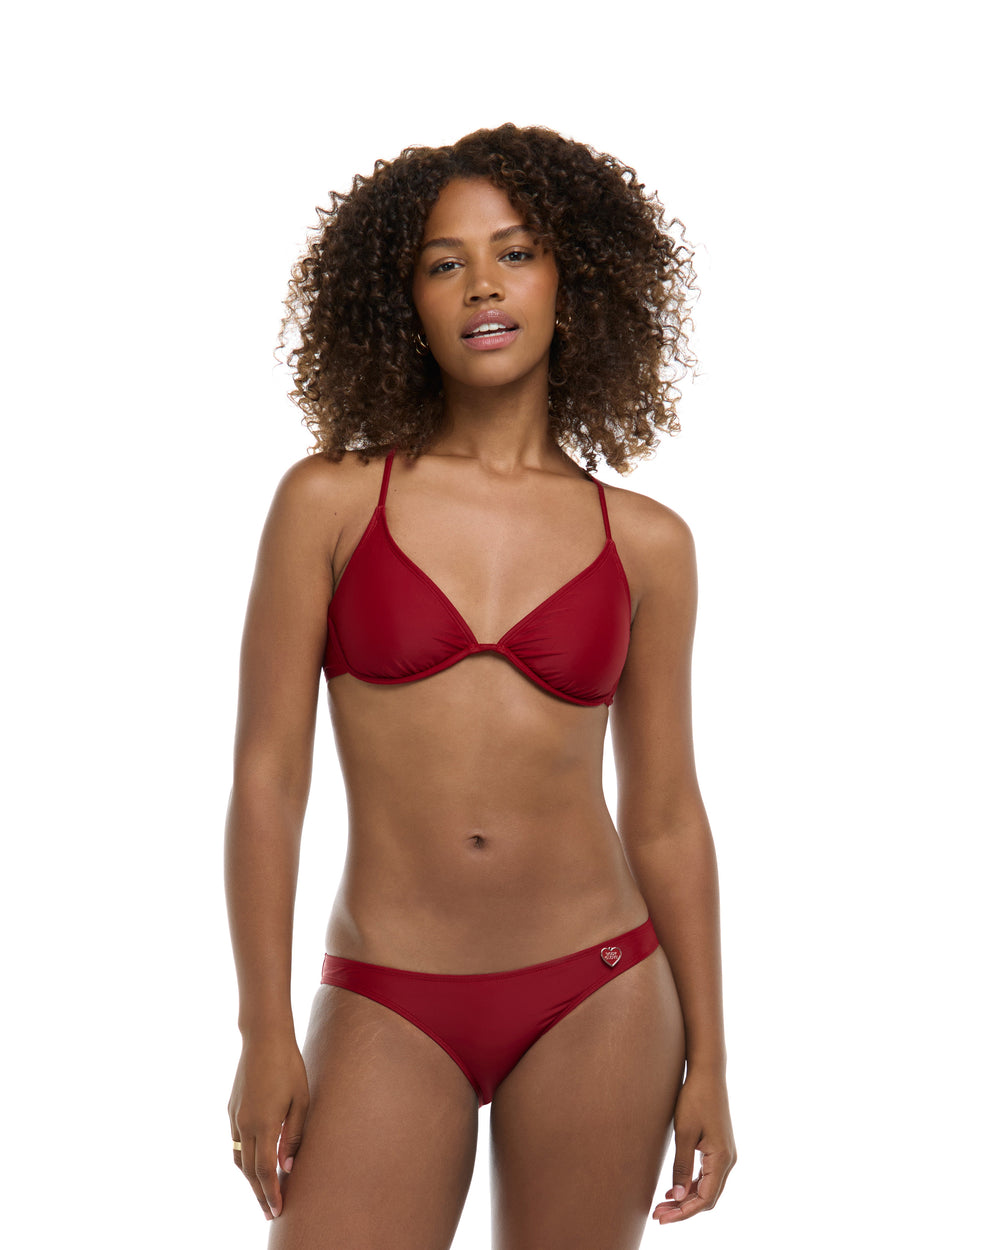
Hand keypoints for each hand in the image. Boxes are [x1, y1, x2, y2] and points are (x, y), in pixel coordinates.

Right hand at [228, 1035, 308, 1220]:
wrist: (264, 1038)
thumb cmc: (289, 1066)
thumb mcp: (302, 1100)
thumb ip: (294, 1136)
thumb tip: (287, 1167)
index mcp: (264, 1124)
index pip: (264, 1171)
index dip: (270, 1193)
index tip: (276, 1212)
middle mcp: (245, 1125)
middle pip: (249, 1171)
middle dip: (259, 1194)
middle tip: (269, 1213)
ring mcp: (235, 1117)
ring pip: (239, 1158)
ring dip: (250, 1178)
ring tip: (263, 1192)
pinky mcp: (232, 1108)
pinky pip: (236, 1142)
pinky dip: (244, 1158)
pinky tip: (254, 1161)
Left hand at [652, 1067, 735, 1224]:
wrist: (707, 1073)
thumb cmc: (695, 1098)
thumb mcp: (684, 1132)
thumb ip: (682, 1166)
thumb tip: (679, 1198)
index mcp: (721, 1158)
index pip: (705, 1198)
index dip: (683, 1212)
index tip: (662, 1218)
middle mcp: (728, 1160)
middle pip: (707, 1197)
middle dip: (683, 1209)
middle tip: (658, 1215)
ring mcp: (725, 1155)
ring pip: (708, 1188)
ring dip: (687, 1199)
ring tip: (662, 1205)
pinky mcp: (719, 1148)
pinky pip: (707, 1175)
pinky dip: (692, 1186)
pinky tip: (675, 1189)